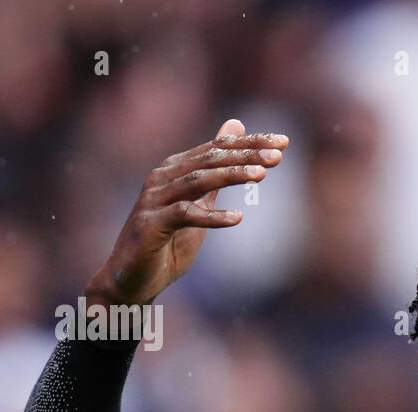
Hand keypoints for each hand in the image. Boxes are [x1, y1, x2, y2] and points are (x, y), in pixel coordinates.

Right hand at [85, 119, 288, 305]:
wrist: (134, 279)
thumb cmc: (169, 242)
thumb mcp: (200, 202)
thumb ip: (217, 171)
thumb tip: (236, 127)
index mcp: (175, 168)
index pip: (217, 148)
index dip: (250, 143)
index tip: (284, 142)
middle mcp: (162, 177)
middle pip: (210, 159)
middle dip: (246, 155)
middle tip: (278, 156)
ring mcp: (154, 199)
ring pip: (197, 180)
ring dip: (231, 176)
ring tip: (262, 175)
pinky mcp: (151, 224)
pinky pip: (185, 214)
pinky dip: (212, 216)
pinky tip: (237, 218)